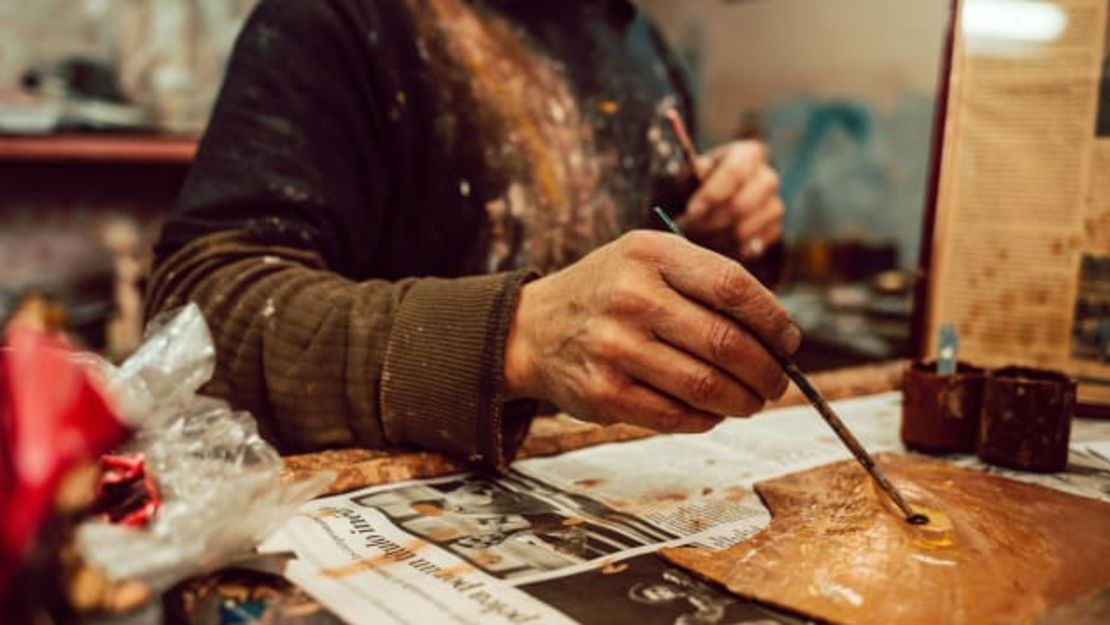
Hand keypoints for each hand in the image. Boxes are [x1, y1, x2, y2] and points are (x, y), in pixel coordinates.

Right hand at [503, 231, 800, 432]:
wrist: (532, 328)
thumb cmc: (609, 292)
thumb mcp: (648, 260)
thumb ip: (707, 282)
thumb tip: (779, 337)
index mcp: (650, 254)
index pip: (733, 287)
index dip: (773, 320)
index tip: (789, 342)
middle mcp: (631, 296)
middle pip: (727, 342)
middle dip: (767, 371)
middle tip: (777, 382)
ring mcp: (615, 347)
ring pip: (707, 386)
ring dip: (743, 401)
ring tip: (752, 401)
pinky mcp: (605, 393)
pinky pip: (676, 416)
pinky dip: (707, 419)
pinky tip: (713, 412)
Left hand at [680, 141, 783, 259]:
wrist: (712, 202)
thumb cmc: (697, 183)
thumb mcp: (690, 172)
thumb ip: (691, 174)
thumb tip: (698, 173)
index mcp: (749, 154)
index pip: (735, 173)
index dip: (711, 195)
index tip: (690, 211)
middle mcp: (767, 178)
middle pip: (741, 206)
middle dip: (709, 222)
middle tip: (684, 231)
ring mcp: (774, 207)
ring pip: (744, 231)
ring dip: (713, 240)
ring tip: (692, 240)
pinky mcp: (773, 232)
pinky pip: (749, 248)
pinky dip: (725, 251)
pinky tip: (708, 247)